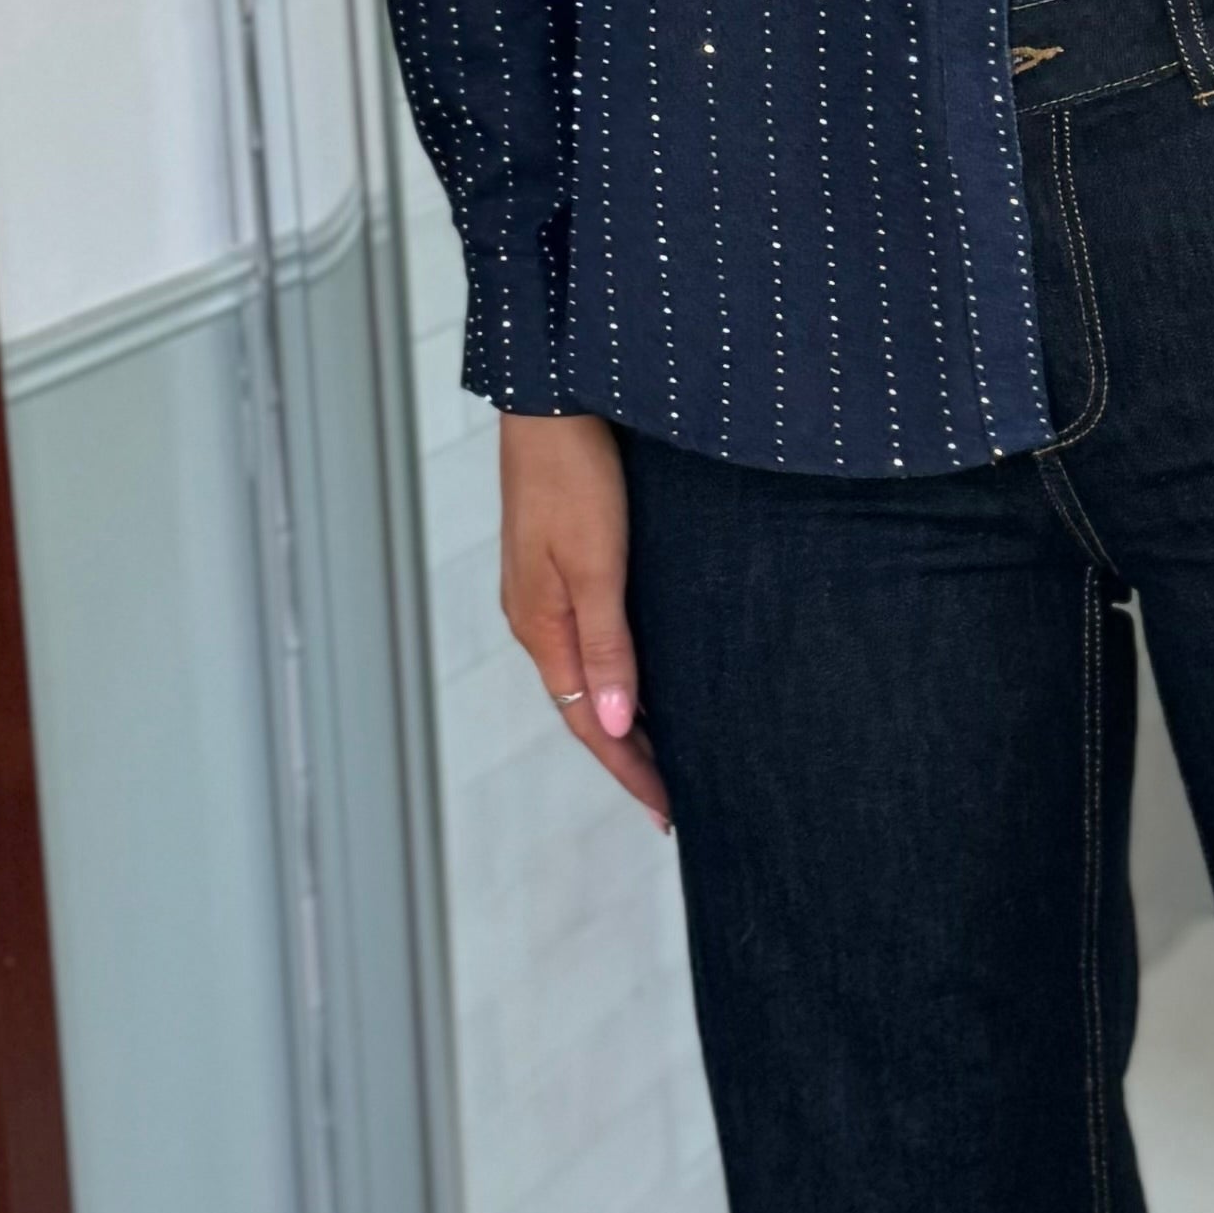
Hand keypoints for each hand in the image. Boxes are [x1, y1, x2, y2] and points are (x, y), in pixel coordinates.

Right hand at [501, 411, 671, 822]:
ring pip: (588, 677)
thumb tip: (620, 724)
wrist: (554, 398)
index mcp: (541, 627)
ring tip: (667, 757)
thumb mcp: (596, 563)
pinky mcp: (560, 565)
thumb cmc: (574, 472)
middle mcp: (537, 619)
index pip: (591, 723)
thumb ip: (609, 644)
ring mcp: (545, 593)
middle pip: (587, 708)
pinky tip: (646, 680)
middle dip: (629, 758)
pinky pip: (591, 643)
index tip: (669, 814)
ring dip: (626, 720)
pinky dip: (620, 675)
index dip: (630, 771)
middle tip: (676, 801)